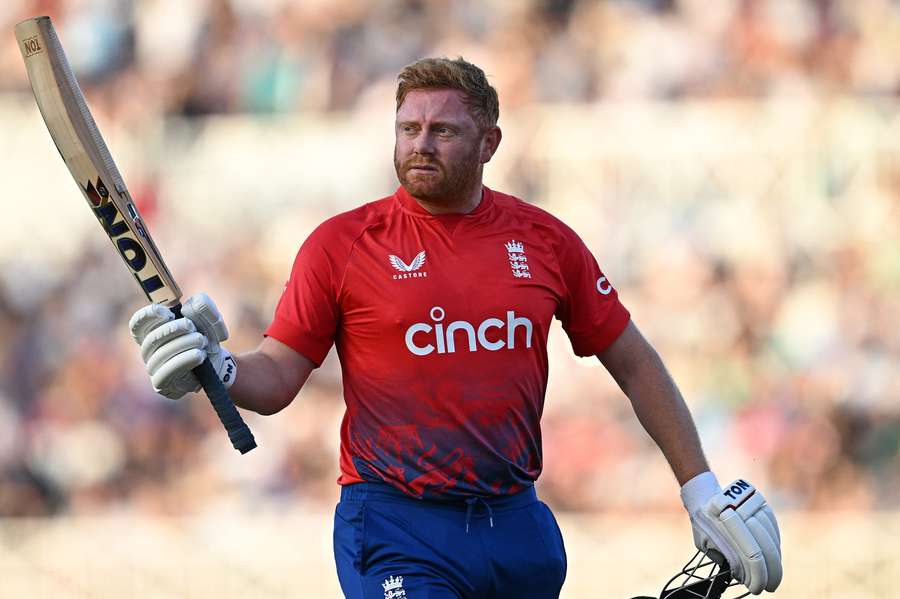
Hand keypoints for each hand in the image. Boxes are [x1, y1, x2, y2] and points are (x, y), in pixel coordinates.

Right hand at [129, 293, 235, 398]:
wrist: (218, 364)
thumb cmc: (206, 338)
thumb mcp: (210, 319)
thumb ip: (203, 307)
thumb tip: (189, 305)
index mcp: (153, 331)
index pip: (138, 325)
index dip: (147, 316)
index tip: (167, 312)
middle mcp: (149, 350)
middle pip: (152, 338)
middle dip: (173, 329)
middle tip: (192, 326)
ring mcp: (154, 368)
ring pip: (160, 354)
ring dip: (183, 344)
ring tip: (202, 341)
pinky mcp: (162, 384)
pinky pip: (166, 372)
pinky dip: (184, 361)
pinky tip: (200, 355)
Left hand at [680, 472, 781, 594]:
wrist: (704, 495)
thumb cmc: (703, 524)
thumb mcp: (706, 543)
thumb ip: (725, 558)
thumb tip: (745, 576)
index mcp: (724, 525)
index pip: (752, 556)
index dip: (759, 576)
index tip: (758, 588)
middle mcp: (741, 514)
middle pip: (766, 549)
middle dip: (771, 572)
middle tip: (770, 586)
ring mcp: (753, 507)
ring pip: (772, 539)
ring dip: (775, 560)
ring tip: (773, 574)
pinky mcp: (762, 504)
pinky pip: (774, 528)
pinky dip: (775, 545)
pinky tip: (774, 556)